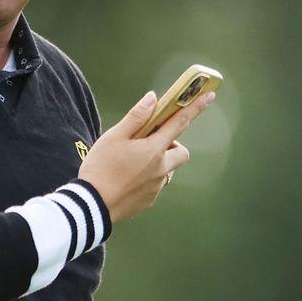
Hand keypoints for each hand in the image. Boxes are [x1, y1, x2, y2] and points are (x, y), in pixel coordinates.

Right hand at [78, 89, 215, 222]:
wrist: (92, 206)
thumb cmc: (100, 168)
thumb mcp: (114, 137)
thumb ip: (136, 117)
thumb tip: (153, 99)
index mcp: (154, 149)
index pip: (180, 122)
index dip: (195, 107)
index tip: (209, 95)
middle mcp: (161, 168)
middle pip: (181, 153)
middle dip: (172, 145)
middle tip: (150, 143)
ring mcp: (156, 187)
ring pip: (167, 170)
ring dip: (158, 162)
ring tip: (131, 163)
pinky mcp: (149, 200)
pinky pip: (155, 185)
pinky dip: (147, 178)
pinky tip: (126, 179)